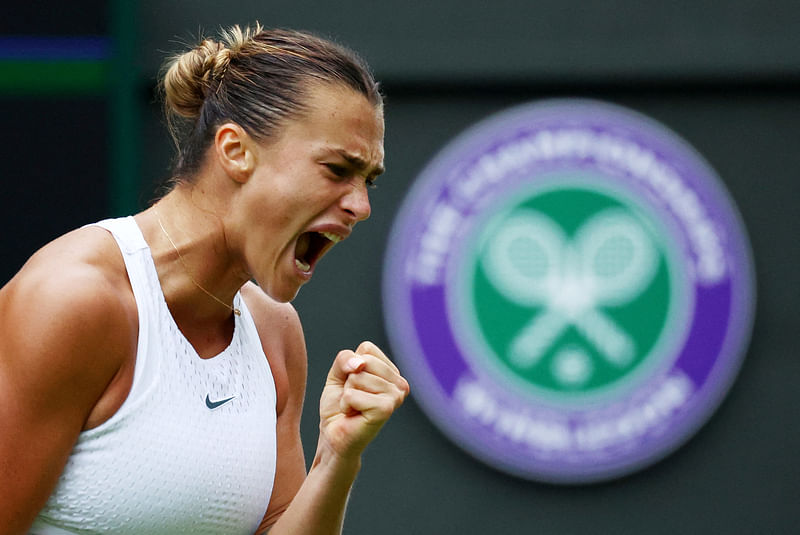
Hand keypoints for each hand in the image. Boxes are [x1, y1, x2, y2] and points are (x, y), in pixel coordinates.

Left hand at [318, 341, 409, 459]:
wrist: (334, 437)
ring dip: (347, 394)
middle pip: (363, 360)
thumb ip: (344, 359)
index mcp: (392, 372)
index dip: (350, 365)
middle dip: (349, 379)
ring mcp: (395, 396)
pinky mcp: (386, 409)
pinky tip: (353, 415)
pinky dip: (345, 404)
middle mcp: (399, 383)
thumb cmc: (338, 407)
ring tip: (354, 408)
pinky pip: (351, 394)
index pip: (367, 348)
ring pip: (357, 376)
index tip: (353, 385)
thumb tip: (359, 364)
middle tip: (353, 399)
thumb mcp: (338, 374)